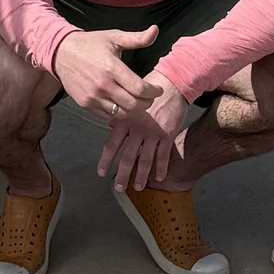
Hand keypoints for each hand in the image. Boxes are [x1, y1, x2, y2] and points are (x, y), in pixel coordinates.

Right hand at [54, 22, 159, 123]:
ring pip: (121, 113)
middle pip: (133, 104)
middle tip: (149, 98)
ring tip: (137, 101)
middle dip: (146, 103)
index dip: (153, 92)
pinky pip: (107, 115)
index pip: (140, 89)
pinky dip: (118, 112)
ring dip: (133, 110)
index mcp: (112, 68)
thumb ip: (137, 38)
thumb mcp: (114, 37)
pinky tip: (121, 104)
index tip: (157, 90)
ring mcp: (93, 96)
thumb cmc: (91, 44)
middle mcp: (103, 85)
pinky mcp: (85, 104)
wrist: (61, 53)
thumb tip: (155, 30)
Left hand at [100, 72, 194, 191]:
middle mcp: (137, 129)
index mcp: (125, 121)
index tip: (101, 173)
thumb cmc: (148, 92)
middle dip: (122, 175)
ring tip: (138, 187)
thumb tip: (109, 124)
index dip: (106, 160)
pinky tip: (159, 178)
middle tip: (118, 188)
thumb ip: (119, 115)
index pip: (112, 144)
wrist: (172, 84)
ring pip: (145, 159)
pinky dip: (161, 168)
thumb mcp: (129, 100)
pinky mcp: (167, 135)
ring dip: (141, 176)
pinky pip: (163, 155)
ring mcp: (153, 133)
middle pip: (127, 157)